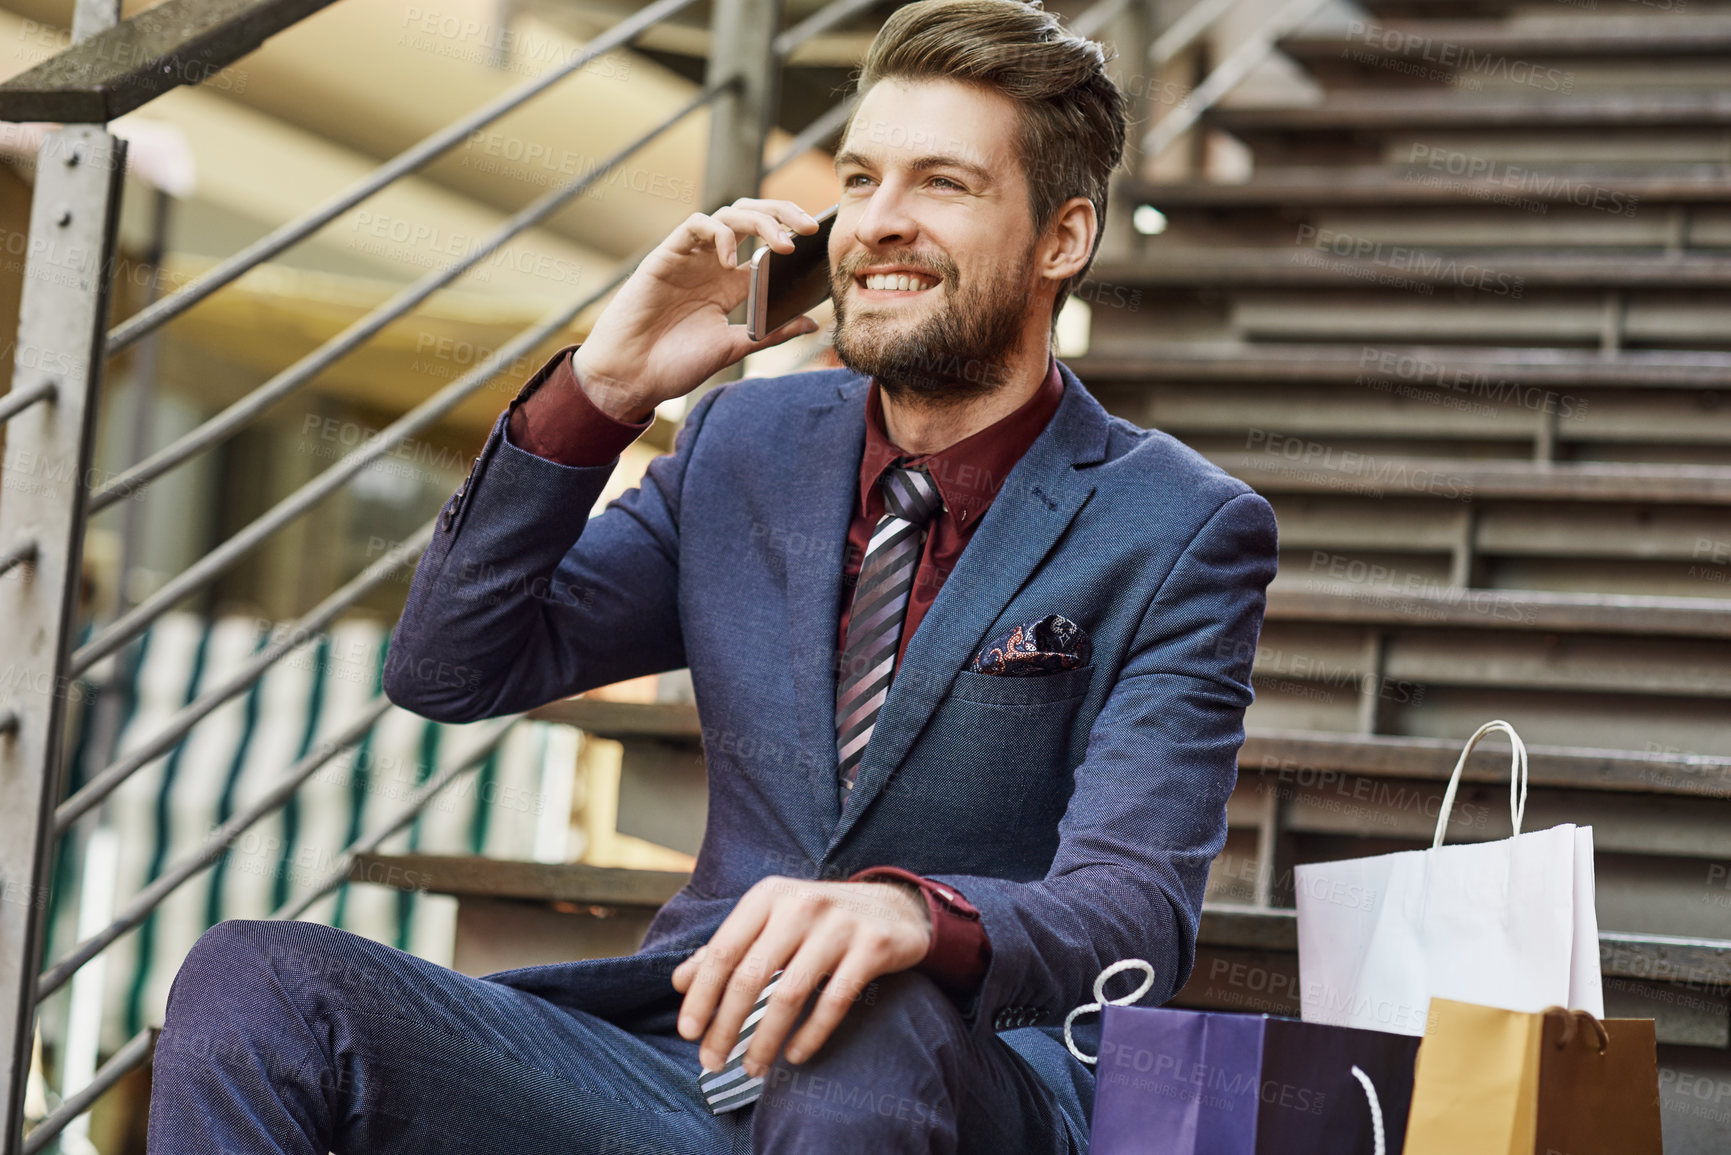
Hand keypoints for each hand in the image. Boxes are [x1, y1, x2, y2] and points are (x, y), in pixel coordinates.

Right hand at [571, 198, 825, 421]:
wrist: (632, 376)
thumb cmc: (675, 364)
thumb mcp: (734, 347)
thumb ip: (770, 332)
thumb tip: (811, 324)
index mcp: (730, 283)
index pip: (766, 244)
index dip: (792, 234)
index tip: (821, 240)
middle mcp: (712, 264)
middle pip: (751, 218)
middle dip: (783, 214)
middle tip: (809, 227)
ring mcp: (690, 257)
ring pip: (728, 215)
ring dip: (760, 221)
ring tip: (781, 243)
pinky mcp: (667, 255)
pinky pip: (696, 225)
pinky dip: (719, 234)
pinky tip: (731, 261)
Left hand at [670, 876, 931, 1077]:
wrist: (896, 907)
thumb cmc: (819, 920)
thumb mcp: (772, 922)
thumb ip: (728, 948)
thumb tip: (679, 981)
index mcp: (768, 896)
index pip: (723, 951)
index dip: (701, 995)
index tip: (687, 1034)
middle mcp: (801, 904)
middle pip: (750, 976)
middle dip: (726, 1027)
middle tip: (711, 1063)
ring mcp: (840, 924)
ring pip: (789, 995)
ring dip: (765, 1040)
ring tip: (751, 1069)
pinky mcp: (873, 947)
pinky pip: (834, 1002)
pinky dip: (811, 1035)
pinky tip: (795, 1056)